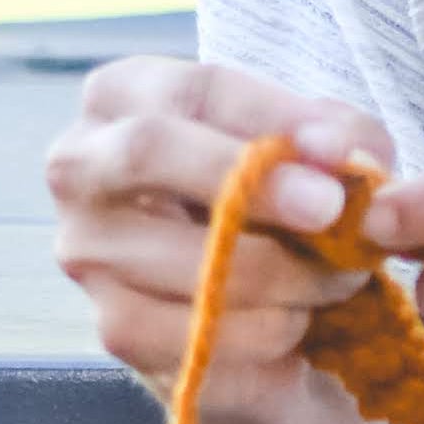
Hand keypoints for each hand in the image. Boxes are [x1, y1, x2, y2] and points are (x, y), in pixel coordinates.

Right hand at [45, 59, 396, 423]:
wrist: (251, 290)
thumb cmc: (274, 192)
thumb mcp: (312, 146)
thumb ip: (340, 136)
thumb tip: (342, 154)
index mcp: (123, 94)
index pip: (196, 89)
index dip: (273, 118)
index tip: (339, 153)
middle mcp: (81, 164)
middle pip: (149, 150)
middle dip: (253, 183)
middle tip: (332, 211)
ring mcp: (85, 250)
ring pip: (185, 256)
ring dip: (287, 275)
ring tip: (339, 276)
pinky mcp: (111, 327)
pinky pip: (198, 334)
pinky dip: (268, 332)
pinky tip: (297, 318)